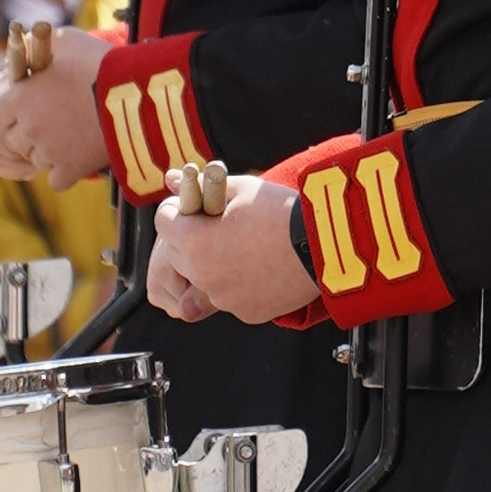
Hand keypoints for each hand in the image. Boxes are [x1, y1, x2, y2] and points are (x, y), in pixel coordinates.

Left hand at [0, 23, 108, 185]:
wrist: (139, 94)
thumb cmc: (101, 63)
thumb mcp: (65, 40)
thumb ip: (36, 44)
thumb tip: (24, 48)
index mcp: (20, 98)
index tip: (9, 115)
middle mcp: (29, 128)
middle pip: (11, 141)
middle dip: (22, 135)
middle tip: (42, 125)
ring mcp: (50, 152)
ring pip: (34, 160)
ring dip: (44, 151)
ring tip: (67, 135)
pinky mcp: (72, 169)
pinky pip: (57, 178)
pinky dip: (64, 171)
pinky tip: (77, 155)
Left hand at [146, 173, 315, 327]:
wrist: (326, 245)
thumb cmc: (283, 212)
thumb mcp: (240, 189)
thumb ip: (199, 187)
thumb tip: (171, 178)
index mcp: (195, 242)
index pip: (163, 222)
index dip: (176, 210)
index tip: (193, 207)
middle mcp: (203, 275)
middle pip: (178, 254)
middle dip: (191, 239)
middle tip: (217, 226)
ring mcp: (224, 299)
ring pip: (204, 279)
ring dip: (213, 264)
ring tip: (243, 246)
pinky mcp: (246, 313)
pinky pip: (230, 296)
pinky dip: (238, 284)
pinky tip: (261, 266)